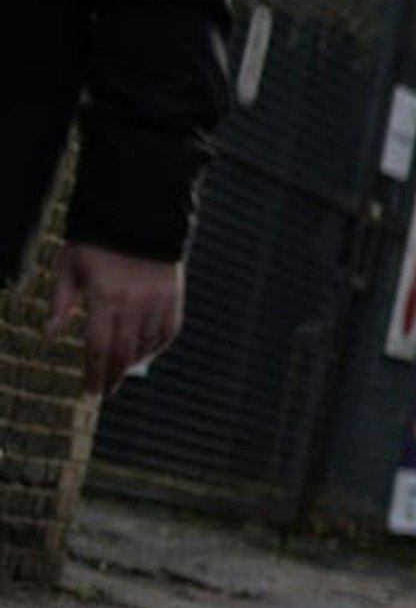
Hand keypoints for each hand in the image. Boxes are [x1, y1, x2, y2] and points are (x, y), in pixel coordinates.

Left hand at [47, 243, 184, 393]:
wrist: (136, 216)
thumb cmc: (94, 242)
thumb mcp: (67, 266)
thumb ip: (59, 302)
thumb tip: (50, 334)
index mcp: (104, 297)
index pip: (98, 347)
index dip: (94, 373)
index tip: (89, 391)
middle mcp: (134, 303)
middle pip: (124, 353)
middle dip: (113, 376)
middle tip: (104, 391)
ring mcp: (157, 301)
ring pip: (147, 346)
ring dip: (132, 363)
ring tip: (120, 371)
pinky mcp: (173, 297)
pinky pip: (168, 332)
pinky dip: (156, 347)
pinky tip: (144, 353)